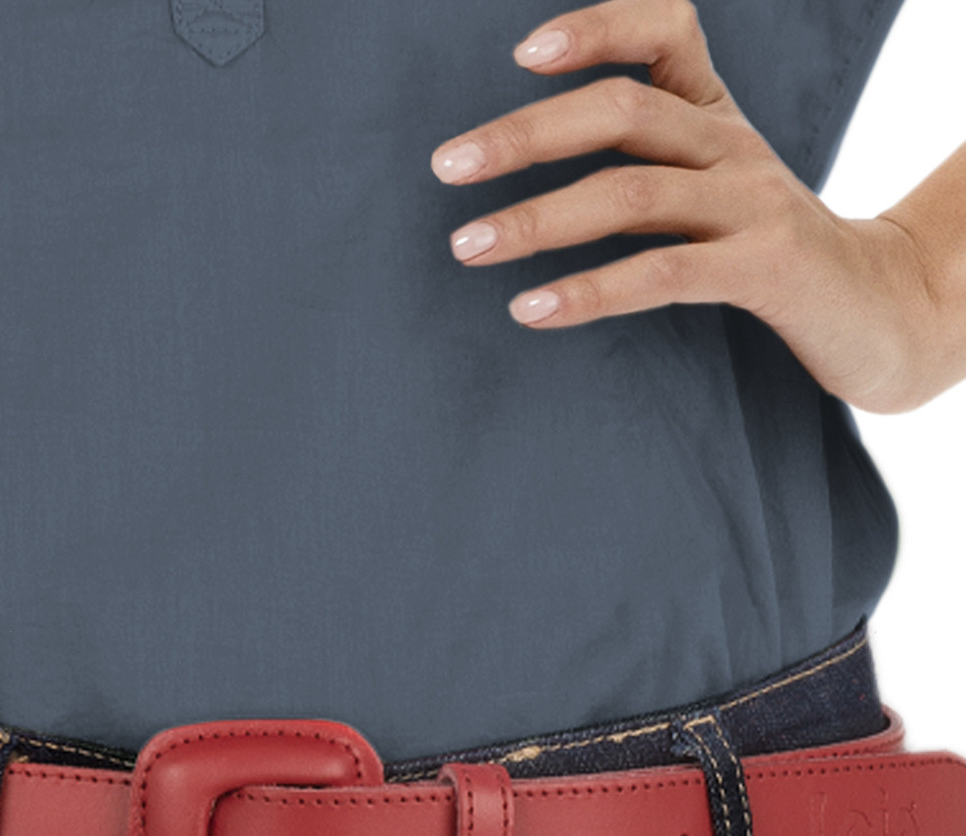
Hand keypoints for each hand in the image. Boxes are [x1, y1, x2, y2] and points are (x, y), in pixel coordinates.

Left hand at [430, 0, 942, 413]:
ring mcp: (753, 204)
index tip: (523, 54)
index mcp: (717, 118)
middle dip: (525, 136)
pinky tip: (530, 308)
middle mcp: (734, 147)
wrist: (883, 313)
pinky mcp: (766, 269)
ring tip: (467, 246)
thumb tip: (524, 190)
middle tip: (446, 169)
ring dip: (537, 219)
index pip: (666, 31)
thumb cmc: (770, 258)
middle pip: (622, 112)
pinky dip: (589, 290)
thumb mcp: (711, 193)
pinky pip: (663, 274)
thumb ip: (643, 171)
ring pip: (631, 194)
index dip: (597, 29)